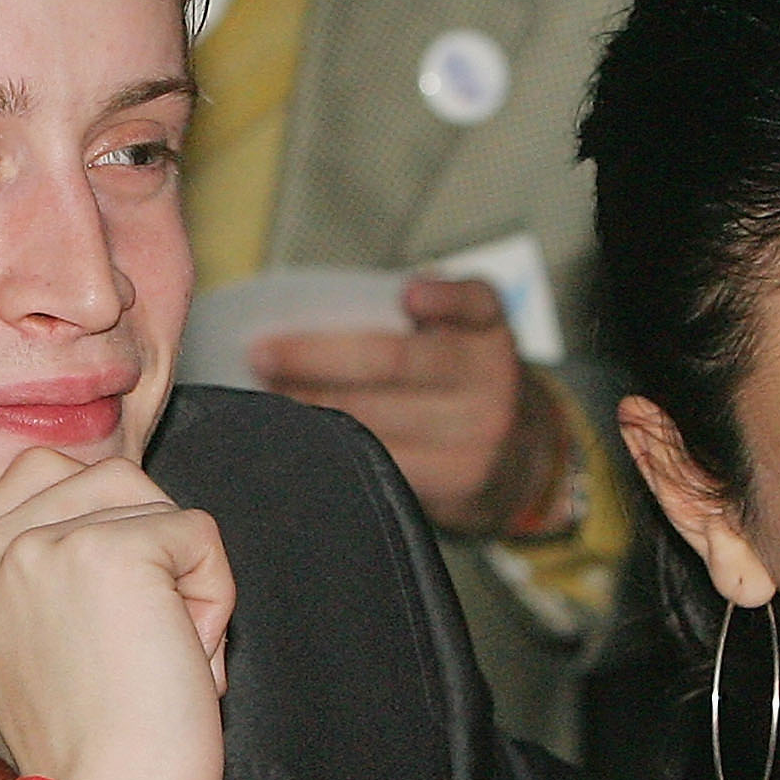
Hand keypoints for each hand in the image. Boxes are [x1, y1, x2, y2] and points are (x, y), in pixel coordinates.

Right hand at [0, 448, 233, 779]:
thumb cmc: (76, 754)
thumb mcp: (2, 662)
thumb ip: (7, 593)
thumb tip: (0, 547)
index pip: (43, 480)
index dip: (103, 539)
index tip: (100, 632)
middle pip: (104, 477)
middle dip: (146, 547)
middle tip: (139, 640)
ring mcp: (40, 545)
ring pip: (154, 504)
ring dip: (181, 577)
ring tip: (159, 653)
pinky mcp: (108, 551)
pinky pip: (198, 535)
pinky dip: (215, 598)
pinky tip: (184, 661)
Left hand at [251, 278, 570, 536]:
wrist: (519, 457)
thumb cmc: (459, 381)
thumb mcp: (457, 333)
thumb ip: (412, 313)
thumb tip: (316, 313)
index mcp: (487, 327)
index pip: (472, 302)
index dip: (443, 299)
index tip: (408, 296)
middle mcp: (492, 377)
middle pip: (394, 362)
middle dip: (317, 358)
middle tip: (260, 355)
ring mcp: (482, 434)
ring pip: (377, 419)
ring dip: (311, 408)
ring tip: (265, 399)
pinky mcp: (461, 483)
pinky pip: (382, 464)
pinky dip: (334, 452)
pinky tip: (299, 440)